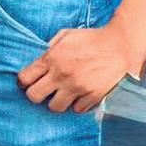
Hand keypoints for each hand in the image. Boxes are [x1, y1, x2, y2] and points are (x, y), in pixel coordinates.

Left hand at [17, 20, 144, 112]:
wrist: (120, 45)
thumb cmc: (93, 39)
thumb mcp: (66, 36)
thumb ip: (50, 48)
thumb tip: (40, 60)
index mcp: (51, 58)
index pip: (24, 78)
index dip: (24, 82)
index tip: (29, 83)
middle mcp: (61, 74)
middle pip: (34, 96)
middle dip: (36, 95)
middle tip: (43, 92)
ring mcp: (77, 87)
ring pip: (55, 107)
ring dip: (57, 102)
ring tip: (63, 95)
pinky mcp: (93, 96)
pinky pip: (77, 109)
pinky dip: (77, 104)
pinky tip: (80, 96)